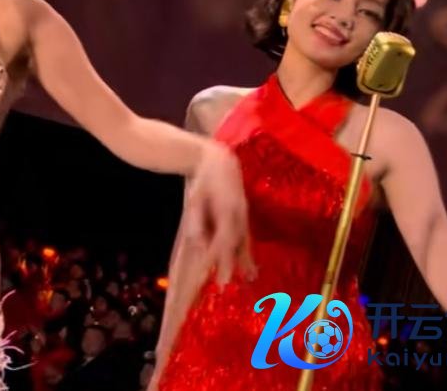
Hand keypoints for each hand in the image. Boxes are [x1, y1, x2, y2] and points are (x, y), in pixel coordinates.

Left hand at [182, 141, 255, 286]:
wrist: (220, 160)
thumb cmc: (203, 180)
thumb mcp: (195, 199)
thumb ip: (196, 222)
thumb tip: (197, 244)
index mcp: (227, 211)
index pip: (222, 240)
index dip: (217, 258)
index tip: (211, 273)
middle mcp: (239, 215)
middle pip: (235, 244)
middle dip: (230, 265)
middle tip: (224, 285)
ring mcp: (244, 214)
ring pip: (244, 241)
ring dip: (245, 261)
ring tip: (248, 279)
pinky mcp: (244, 215)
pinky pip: (247, 236)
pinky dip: (248, 250)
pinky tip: (251, 263)